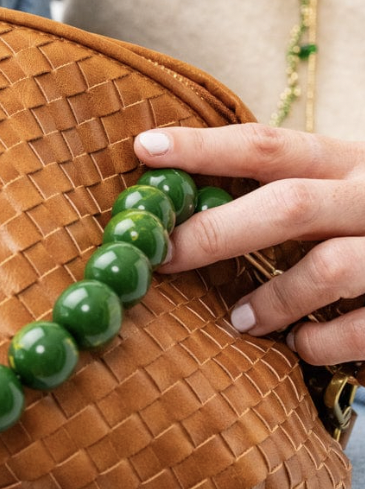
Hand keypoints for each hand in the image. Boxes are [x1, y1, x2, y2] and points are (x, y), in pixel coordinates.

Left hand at [134, 124, 364, 365]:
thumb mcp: (337, 184)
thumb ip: (280, 187)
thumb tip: (184, 205)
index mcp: (347, 159)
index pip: (266, 144)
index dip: (203, 146)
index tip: (145, 148)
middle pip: (289, 205)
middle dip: (217, 233)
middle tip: (164, 256)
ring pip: (328, 268)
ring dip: (272, 299)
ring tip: (239, 320)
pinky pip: (364, 327)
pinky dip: (321, 340)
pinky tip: (300, 345)